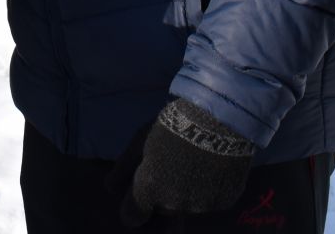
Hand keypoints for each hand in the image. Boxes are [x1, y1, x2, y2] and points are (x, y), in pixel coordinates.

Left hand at [115, 98, 254, 224]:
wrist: (219, 117)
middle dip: (163, 192)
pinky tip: (212, 164)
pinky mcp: (224, 202)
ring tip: (194, 160)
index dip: (134, 206)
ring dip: (187, 190)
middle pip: (162, 208)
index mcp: (149, 188)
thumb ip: (122, 169)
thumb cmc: (172, 125)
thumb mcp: (139, 141)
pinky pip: (211, 200)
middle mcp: (174, 203)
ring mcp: (201, 205)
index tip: (139, 193)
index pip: (131, 217)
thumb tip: (110, 189)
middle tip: (172, 164)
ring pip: (187, 204)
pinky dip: (210, 188)